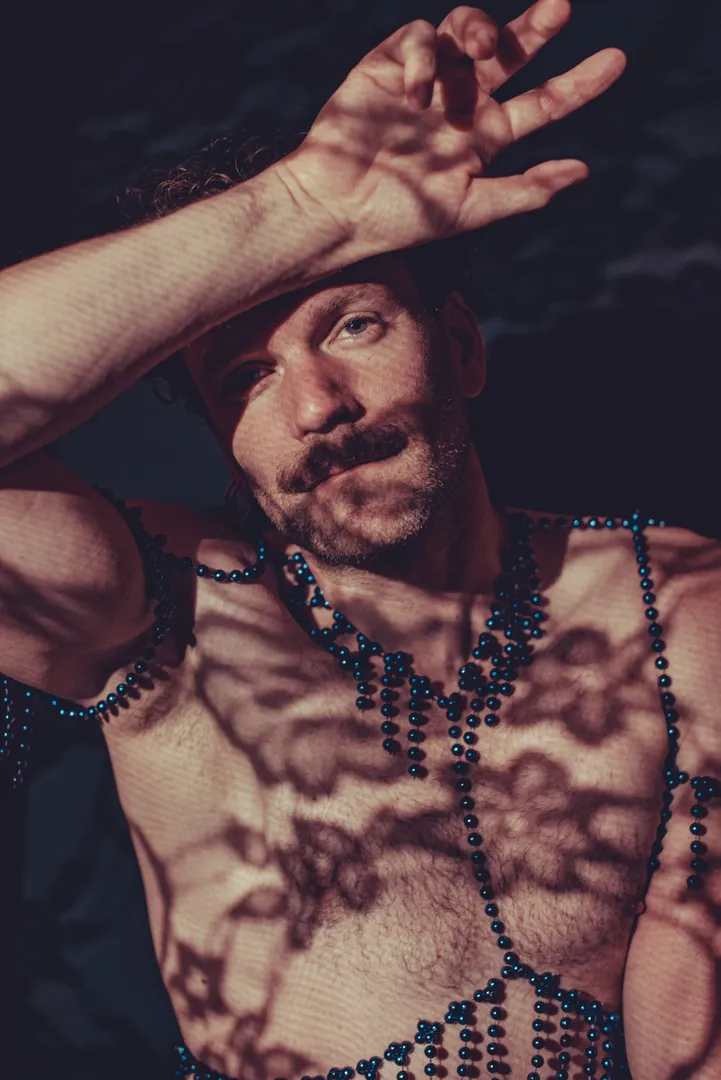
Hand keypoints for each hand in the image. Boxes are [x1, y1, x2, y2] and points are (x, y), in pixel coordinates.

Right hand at [277, 0, 625, 260]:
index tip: (616, 61)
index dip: (580, 82)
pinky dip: (423, 60)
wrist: (338, 210)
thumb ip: (524, 191)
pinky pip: (419, 40)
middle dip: (538, 27)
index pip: (544, 102)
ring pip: (467, 30)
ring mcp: (429, 79)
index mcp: (488, 135)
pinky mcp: (390, 64)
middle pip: (512, 52)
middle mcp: (464, 101)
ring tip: (483, 49)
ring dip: (481, 31)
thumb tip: (583, 170)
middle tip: (562, 7)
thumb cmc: (401, 216)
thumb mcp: (468, 209)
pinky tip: (415, 95)